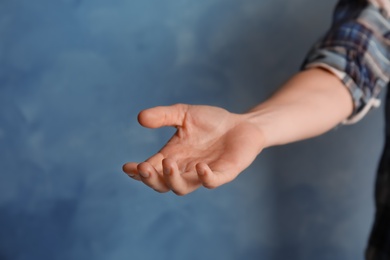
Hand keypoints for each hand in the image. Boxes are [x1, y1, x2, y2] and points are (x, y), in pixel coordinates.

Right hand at [122, 104, 264, 194]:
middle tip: (144, 168)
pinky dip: (204, 177)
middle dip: (151, 180)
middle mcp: (185, 168)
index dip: (137, 172)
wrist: (242, 124)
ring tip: (168, 163)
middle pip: (162, 185)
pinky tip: (200, 166)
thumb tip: (140, 118)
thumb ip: (163, 115)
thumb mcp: (183, 113)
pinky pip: (212, 182)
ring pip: (182, 188)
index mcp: (173, 156)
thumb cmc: (212, 121)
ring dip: (173, 179)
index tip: (127, 167)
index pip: (151, 170)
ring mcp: (203, 173)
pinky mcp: (223, 173)